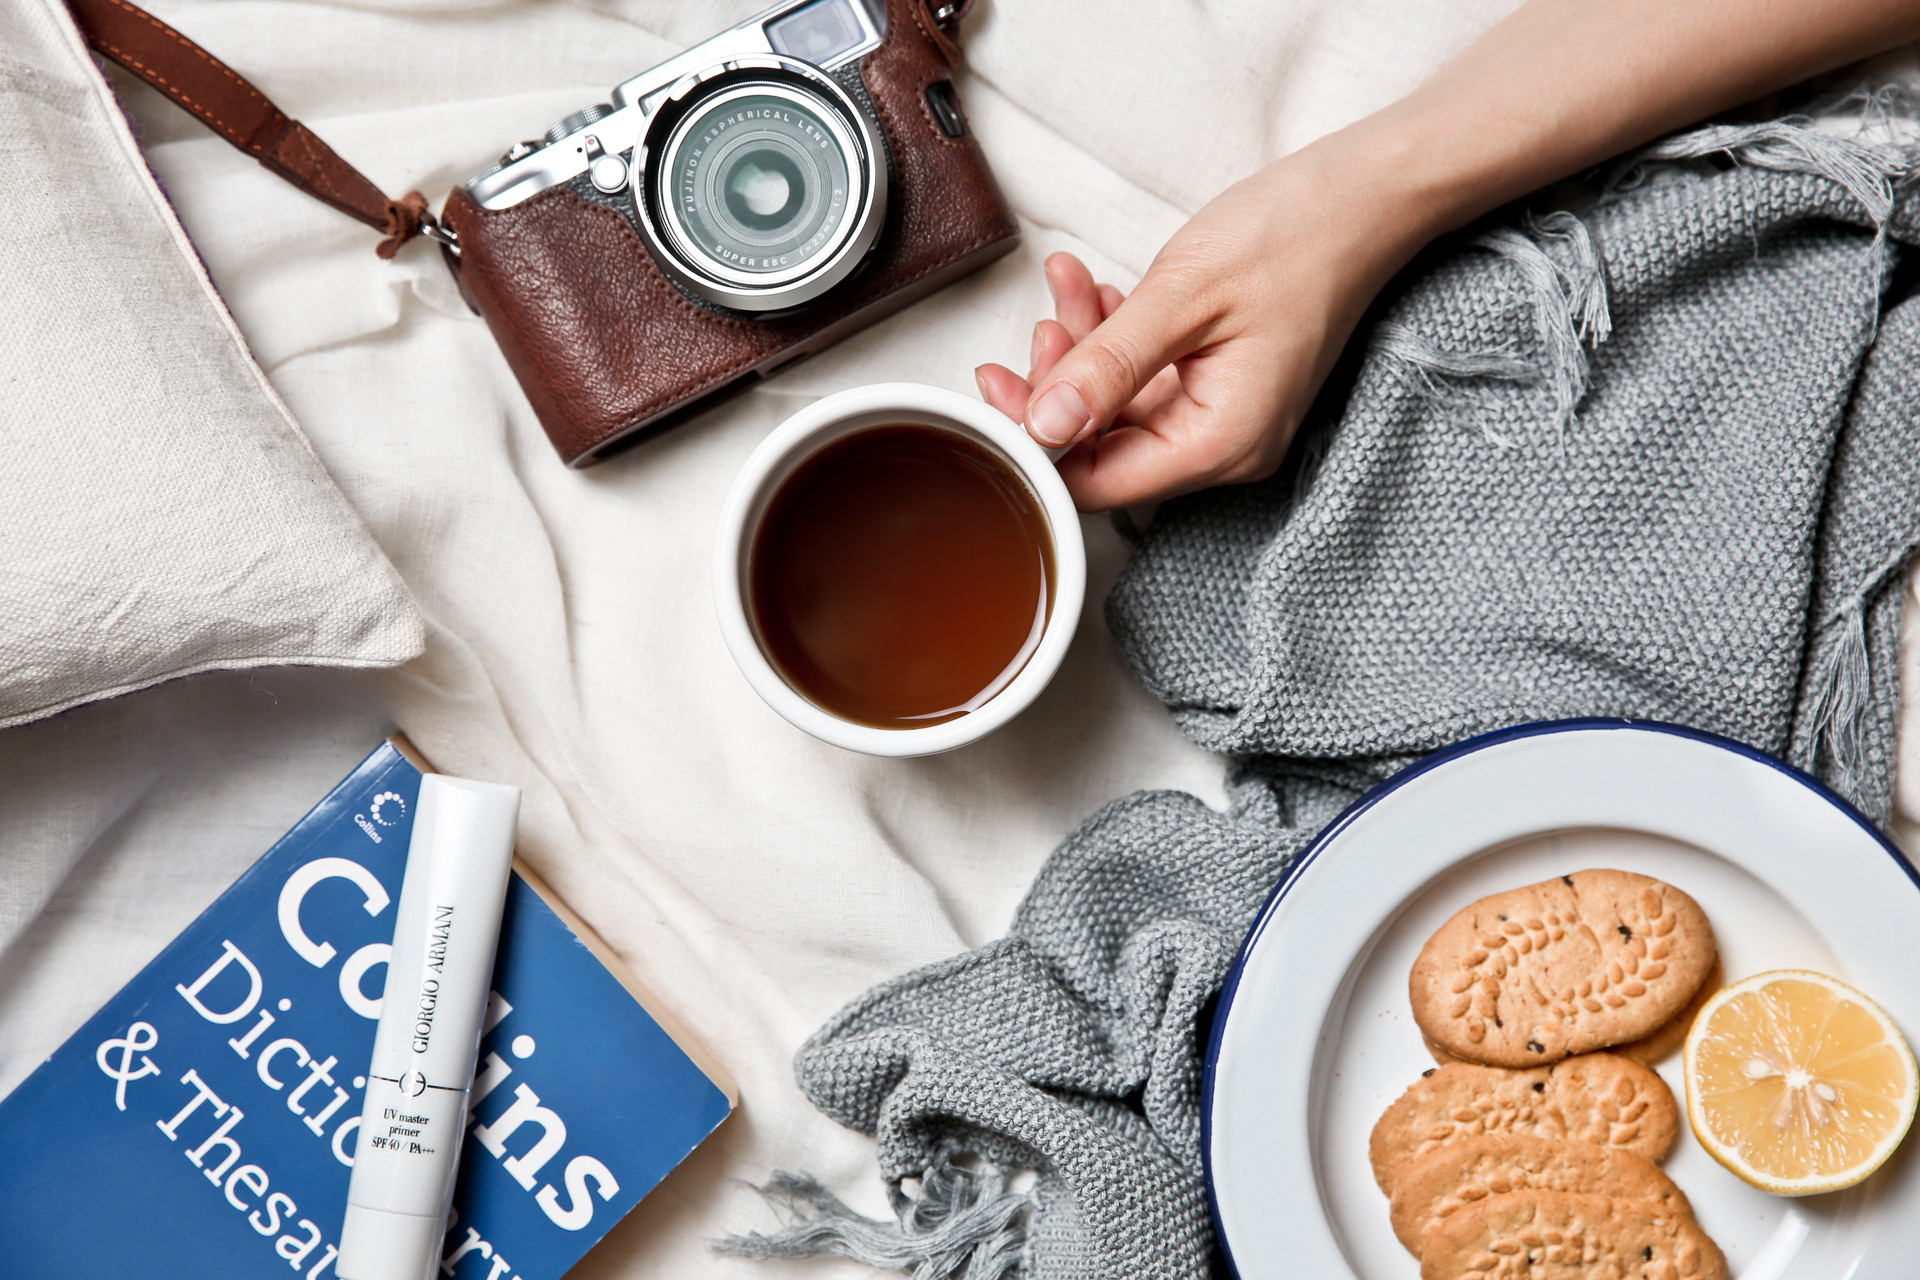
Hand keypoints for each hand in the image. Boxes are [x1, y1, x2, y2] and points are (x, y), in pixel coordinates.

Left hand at [976, 147, 1426, 510]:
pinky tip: (1096, 290)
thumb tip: (1044, 424)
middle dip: (1059, 385)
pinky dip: (1116, 338)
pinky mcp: (1224, 384)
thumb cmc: (1296, 236)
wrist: (1369, 194)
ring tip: (1067, 288)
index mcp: (1221, 443)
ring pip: (1122, 406)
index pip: (1100, 481)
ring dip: (1084, 350)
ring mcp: (1226, 415)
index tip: (998, 390)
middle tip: (1035, 328)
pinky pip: (1150, 378)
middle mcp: (1226, 446)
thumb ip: (1107, 366)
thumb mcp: (1183, 297)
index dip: (1039, 442)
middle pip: (1106, 447)